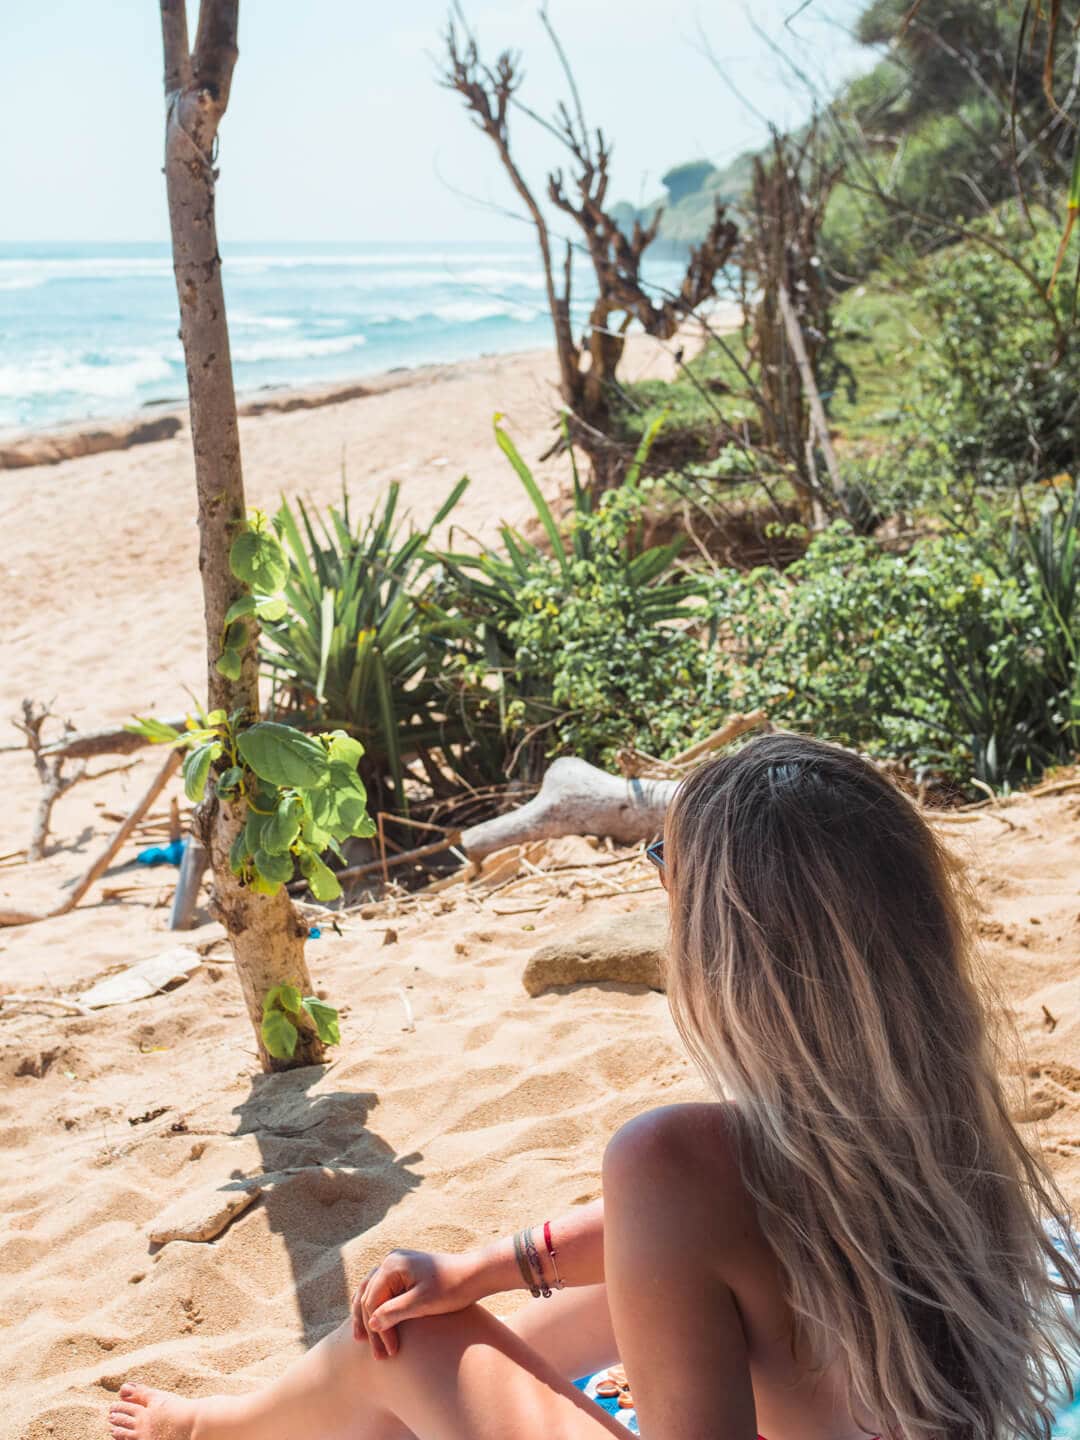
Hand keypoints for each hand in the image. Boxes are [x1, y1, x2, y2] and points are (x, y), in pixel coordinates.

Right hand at [351, 1248, 478, 1357]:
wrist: (475, 1274)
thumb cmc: (451, 1288)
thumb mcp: (422, 1303)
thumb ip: (394, 1312)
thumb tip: (371, 1323)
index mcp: (392, 1265)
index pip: (372, 1302)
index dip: (377, 1330)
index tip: (390, 1351)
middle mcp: (390, 1260)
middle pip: (368, 1297)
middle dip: (370, 1327)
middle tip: (377, 1355)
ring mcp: (397, 1264)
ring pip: (371, 1293)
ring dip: (368, 1318)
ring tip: (363, 1341)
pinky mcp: (404, 1272)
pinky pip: (382, 1291)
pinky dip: (377, 1308)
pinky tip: (376, 1324)